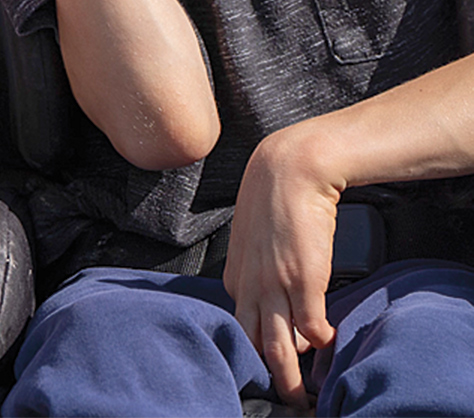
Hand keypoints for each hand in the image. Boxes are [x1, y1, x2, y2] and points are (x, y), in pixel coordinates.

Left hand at [224, 127, 339, 411]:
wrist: (289, 168)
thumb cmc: (272, 198)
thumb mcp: (252, 236)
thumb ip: (253, 265)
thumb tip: (266, 291)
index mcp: (235, 275)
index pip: (239, 325)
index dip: (254, 347)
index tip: (267, 364)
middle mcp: (250, 284)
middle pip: (253, 343)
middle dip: (266, 375)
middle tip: (281, 398)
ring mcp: (275, 284)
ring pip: (277, 345)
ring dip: (290, 377)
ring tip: (301, 398)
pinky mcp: (303, 279)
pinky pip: (311, 326)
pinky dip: (319, 342)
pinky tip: (328, 347)